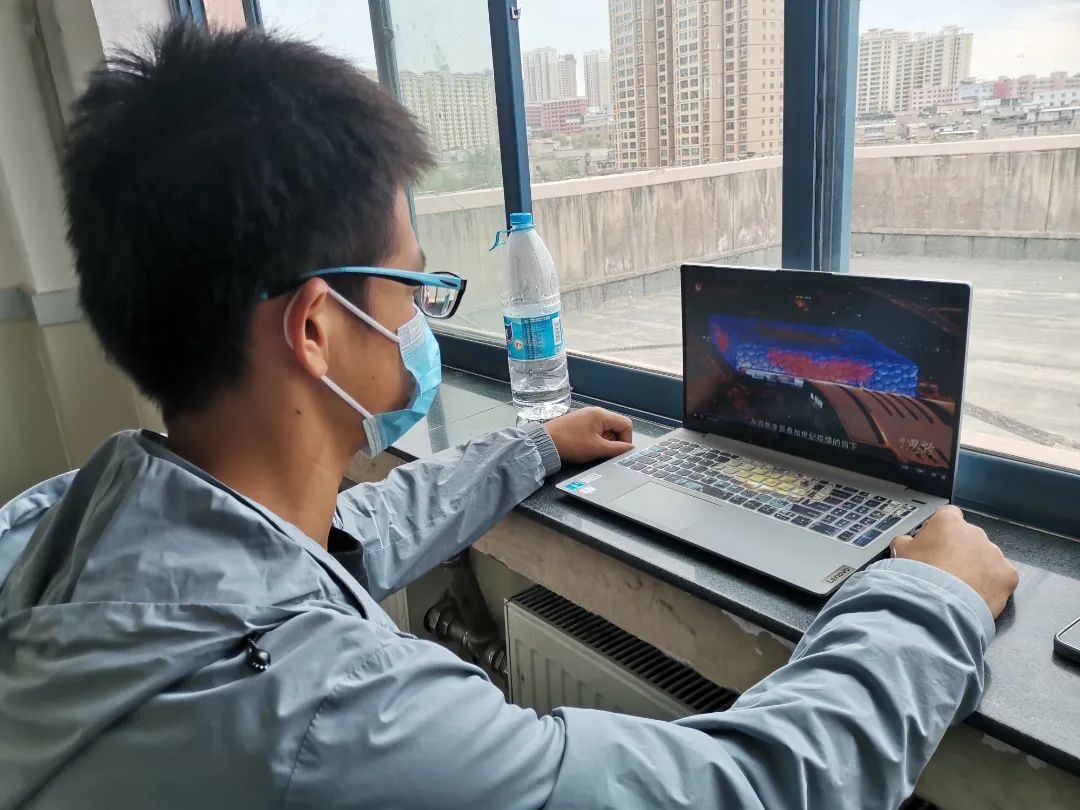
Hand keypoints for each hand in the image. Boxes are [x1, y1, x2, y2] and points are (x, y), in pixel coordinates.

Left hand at [543, 407, 633, 464]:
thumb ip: (617, 448)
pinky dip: (595, 441)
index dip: (626, 439)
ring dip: (603, 442)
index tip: (621, 451)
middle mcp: (594, 413)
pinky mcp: (579, 424)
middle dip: (613, 441)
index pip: (625, 424)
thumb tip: (629, 448)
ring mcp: (586, 417)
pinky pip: (594, 432)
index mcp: (600, 414)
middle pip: (615, 427)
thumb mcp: (597, 448)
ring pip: (605, 430)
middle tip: (604, 451)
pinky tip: (586, 448)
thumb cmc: (568, 443)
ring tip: (592, 450)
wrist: (544, 443)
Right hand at [891, 505, 1018, 617]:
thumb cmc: (917, 575)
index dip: (940, 529)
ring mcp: (994, 553)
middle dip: (960, 550)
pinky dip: (992, 584)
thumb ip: (907, 541)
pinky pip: (1001, 576)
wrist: (938, 605)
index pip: (948, 514)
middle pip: (968, 537)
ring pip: (986, 557)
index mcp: (948, 521)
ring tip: (961, 586)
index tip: (934, 542)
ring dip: (976, 567)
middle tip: (945, 570)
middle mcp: (975, 532)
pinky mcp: (1008, 574)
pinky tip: (978, 595)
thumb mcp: (900, 551)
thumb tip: (908, 542)